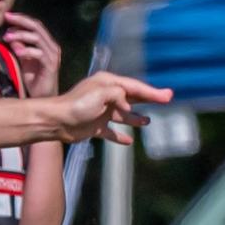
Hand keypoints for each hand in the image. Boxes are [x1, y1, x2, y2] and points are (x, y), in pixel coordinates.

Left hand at [2, 12, 60, 97]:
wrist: (43, 97)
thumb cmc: (34, 79)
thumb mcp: (24, 60)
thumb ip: (19, 48)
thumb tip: (9, 35)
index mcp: (47, 43)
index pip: (36, 25)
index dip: (22, 19)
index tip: (7, 16)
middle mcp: (52, 47)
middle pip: (37, 27)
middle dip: (21, 21)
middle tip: (7, 18)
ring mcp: (53, 56)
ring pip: (37, 38)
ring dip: (21, 36)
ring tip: (7, 37)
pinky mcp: (51, 66)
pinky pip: (39, 54)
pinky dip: (27, 51)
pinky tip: (17, 52)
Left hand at [52, 72, 171, 143]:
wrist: (56, 121)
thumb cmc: (77, 105)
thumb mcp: (102, 93)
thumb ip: (119, 95)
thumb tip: (128, 105)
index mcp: (107, 83)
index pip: (135, 87)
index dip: (152, 92)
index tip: (167, 96)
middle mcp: (105, 95)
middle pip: (132, 98)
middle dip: (148, 99)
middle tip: (166, 100)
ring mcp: (100, 111)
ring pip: (123, 115)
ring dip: (135, 118)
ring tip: (147, 122)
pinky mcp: (94, 126)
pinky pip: (111, 132)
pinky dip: (120, 136)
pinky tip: (129, 141)